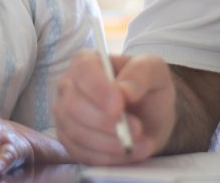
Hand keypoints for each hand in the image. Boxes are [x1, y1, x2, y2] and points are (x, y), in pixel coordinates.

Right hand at [52, 51, 174, 164]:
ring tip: (141, 143)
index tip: (119, 106)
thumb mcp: (154, 71)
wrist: (149, 116)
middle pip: (73, 106)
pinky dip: (108, 158)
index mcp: (86, 62)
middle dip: (105, 122)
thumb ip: (140, 73)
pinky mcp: (70, 142)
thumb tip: (125, 91)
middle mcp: (69, 87)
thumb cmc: (147, 87)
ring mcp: (65, 116)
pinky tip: (130, 153)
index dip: (98, 90)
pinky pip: (82, 154)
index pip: (82, 71)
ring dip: (111, 143)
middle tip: (137, 129)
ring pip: (77, 133)